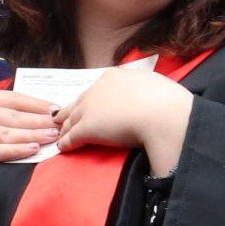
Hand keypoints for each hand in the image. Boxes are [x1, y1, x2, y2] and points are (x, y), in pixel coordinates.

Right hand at [0, 89, 58, 201]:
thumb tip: (23, 115)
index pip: (10, 98)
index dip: (35, 103)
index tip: (55, 108)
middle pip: (13, 115)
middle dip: (39, 120)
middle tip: (61, 125)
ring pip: (7, 132)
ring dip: (33, 135)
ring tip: (53, 137)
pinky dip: (16, 151)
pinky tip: (32, 151)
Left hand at [56, 67, 194, 174]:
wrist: (160, 112)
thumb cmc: (163, 99)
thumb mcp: (151, 85)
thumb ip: (142, 89)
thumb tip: (147, 96)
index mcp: (114, 77)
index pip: (96, 91)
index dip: (90, 100)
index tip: (87, 106)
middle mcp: (98, 90)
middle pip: (79, 103)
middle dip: (70, 111)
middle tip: (61, 119)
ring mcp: (90, 109)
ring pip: (72, 119)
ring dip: (66, 128)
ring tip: (61, 135)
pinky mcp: (87, 128)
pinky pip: (72, 136)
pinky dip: (66, 143)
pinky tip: (63, 148)